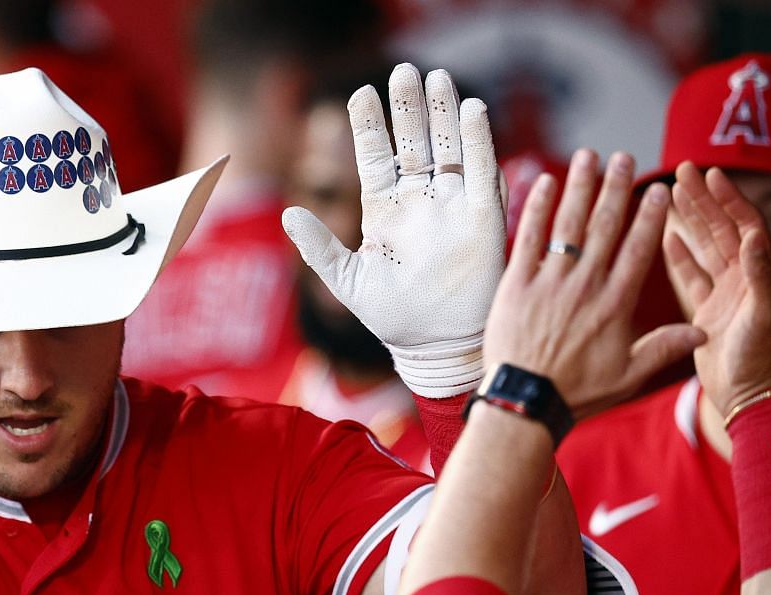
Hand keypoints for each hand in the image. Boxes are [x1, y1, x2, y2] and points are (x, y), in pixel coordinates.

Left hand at [283, 65, 503, 398]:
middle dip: (408, 107)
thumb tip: (286, 214)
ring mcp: (452, 205)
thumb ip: (319, 248)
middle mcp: (419, 201)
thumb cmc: (393, 319)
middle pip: (414, 142)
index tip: (359, 93)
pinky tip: (471, 110)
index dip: (369, 125)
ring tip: (436, 77)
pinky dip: (478, 141)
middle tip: (403, 70)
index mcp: (385, 211)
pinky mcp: (484, 217)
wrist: (436, 348)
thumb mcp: (348, 282)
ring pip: (447, 147)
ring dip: (444, 112)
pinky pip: (482, 170)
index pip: (375, 157)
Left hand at [482, 150, 704, 418]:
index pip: (638, 249)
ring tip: (588, 156)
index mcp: (615, 303)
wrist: (525, 403)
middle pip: (604, 226)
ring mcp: (550, 282)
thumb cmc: (576, 393)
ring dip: (580, 186)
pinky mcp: (517, 284)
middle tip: (623, 157)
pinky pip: (529, 238)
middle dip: (615, 187)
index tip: (660, 189)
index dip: (651, 217)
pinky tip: (547, 182)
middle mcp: (585, 285)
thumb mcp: (627, 376)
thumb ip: (664, 348)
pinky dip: (538, 208)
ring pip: (569, 224)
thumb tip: (704, 332)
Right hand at [663, 163, 770, 415]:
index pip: (746, 225)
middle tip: (685, 170)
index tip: (713, 175)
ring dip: (691, 220)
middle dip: (705, 200)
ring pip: (705, 247)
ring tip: (672, 193)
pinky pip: (692, 276)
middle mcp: (745, 278)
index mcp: (763, 274)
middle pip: (723, 229)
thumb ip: (758, 276)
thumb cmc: (760, 359)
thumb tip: (752, 235)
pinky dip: (680, 256)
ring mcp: (726, 294)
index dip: (730, 200)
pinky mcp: (707, 311)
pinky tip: (667, 237)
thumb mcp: (764, 316)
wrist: (746, 396)